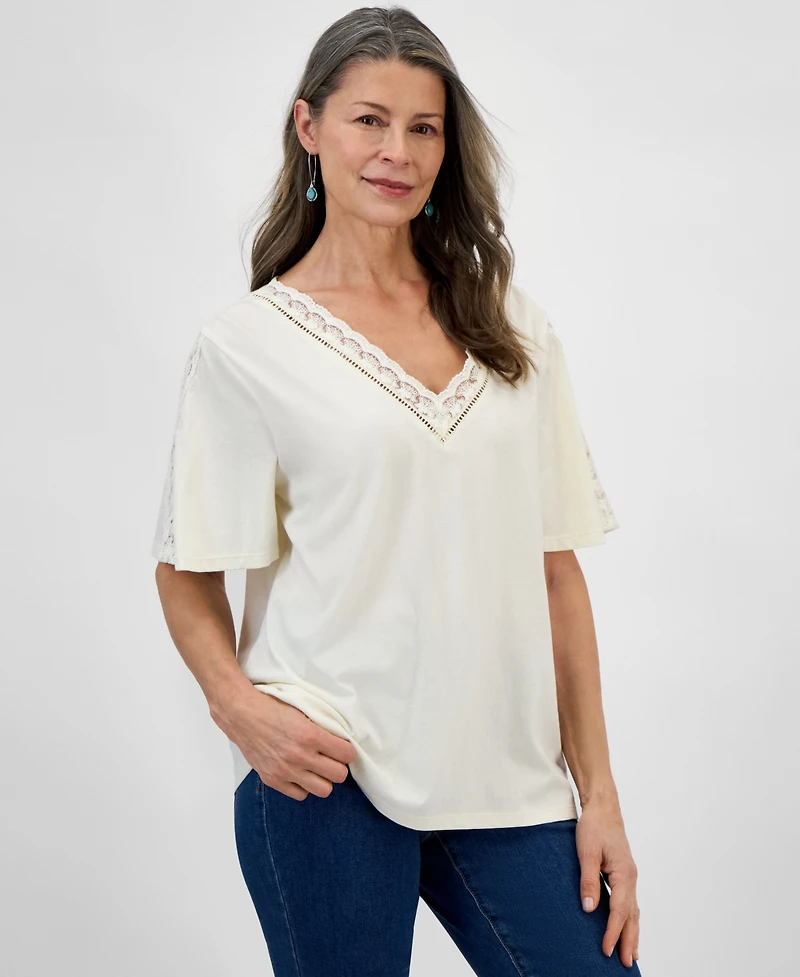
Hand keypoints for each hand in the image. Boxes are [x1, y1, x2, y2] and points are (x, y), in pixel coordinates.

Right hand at [213, 688, 356, 800]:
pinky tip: (300, 773)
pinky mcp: (273, 780)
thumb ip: (322, 727)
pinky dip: (303, 786)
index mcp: (310, 735)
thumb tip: (341, 739)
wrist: (242, 715)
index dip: (347, 751)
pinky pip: (301, 795)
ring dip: (323, 778)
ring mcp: (286, 771)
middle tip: (331, 758)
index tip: (343, 748)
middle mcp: (299, 756)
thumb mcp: (303, 710)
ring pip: (323, 790)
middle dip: (338, 766)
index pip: (346, 754)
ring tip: (316, 768)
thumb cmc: (272, 708)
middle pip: (339, 775)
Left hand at [575, 800, 639, 966]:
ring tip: (631, 954)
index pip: (620, 910)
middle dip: (629, 940)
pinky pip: (629, 902)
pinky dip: (630, 918)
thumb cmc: (594, 826)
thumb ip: (588, 880)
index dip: (613, 932)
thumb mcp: (586, 851)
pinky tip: (626, 926)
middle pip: (632, 915)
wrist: (603, 807)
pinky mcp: (624, 874)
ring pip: (633, 910)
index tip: (606, 950)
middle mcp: (630, 877)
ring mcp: (629, 876)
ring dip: (632, 932)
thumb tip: (590, 909)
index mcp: (624, 873)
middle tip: (627, 964)